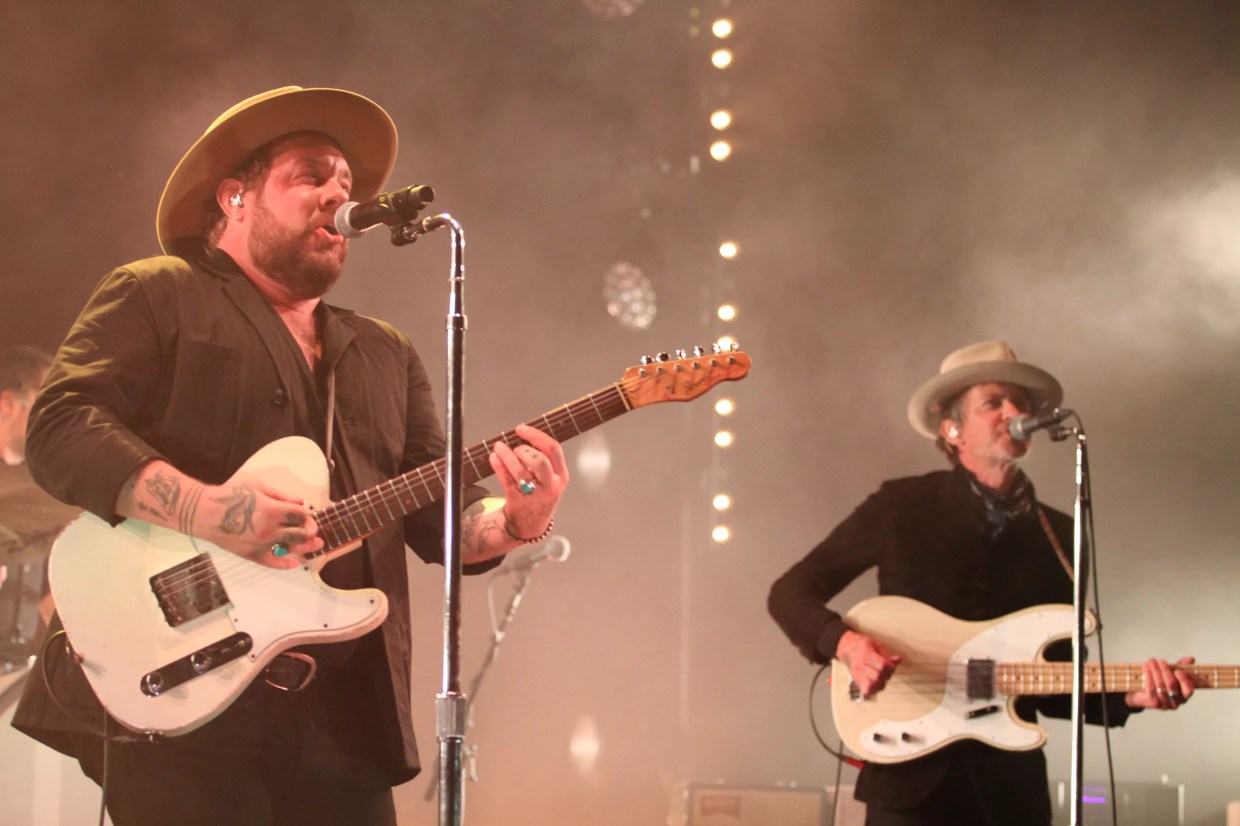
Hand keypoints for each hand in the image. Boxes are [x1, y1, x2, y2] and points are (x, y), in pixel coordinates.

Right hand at [198, 481, 322, 569]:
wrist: (204, 512)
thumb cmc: (229, 495)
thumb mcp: (257, 486)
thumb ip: (281, 495)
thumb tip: (301, 502)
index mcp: (271, 510)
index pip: (300, 515)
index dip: (306, 514)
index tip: (305, 514)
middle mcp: (269, 529)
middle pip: (300, 533)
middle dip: (310, 530)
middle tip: (312, 528)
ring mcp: (261, 544)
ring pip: (291, 548)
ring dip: (306, 546)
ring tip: (315, 544)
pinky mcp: (252, 555)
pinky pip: (273, 563)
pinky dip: (286, 564)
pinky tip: (296, 562)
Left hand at [488, 424, 568, 540]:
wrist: (532, 524)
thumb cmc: (540, 493)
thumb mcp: (551, 478)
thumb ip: (543, 459)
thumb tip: (522, 436)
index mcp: (561, 475)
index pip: (553, 449)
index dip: (535, 435)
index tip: (521, 429)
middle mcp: (550, 486)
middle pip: (540, 461)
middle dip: (524, 450)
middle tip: (516, 447)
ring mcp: (535, 495)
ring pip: (520, 471)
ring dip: (507, 456)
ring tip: (498, 448)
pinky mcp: (518, 501)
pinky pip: (506, 480)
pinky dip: (498, 466)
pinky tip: (494, 458)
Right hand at [836, 630, 902, 697]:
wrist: (848, 649)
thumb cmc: (863, 646)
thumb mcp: (876, 645)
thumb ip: (887, 654)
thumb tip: (898, 660)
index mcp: (866, 653)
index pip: (882, 665)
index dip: (891, 667)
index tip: (891, 665)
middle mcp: (860, 665)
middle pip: (878, 676)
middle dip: (887, 674)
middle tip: (887, 671)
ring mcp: (857, 674)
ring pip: (873, 684)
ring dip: (881, 682)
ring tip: (882, 677)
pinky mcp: (857, 681)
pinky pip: (867, 690)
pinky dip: (874, 689)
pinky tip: (877, 683)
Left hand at [1125, 656, 1195, 709]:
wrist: (1141, 695)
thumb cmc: (1160, 683)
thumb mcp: (1171, 674)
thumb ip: (1181, 667)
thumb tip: (1191, 658)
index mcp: (1184, 696)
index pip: (1189, 690)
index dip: (1184, 680)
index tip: (1177, 670)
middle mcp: (1176, 702)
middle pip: (1172, 684)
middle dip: (1166, 670)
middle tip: (1161, 661)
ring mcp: (1164, 704)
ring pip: (1161, 685)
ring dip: (1155, 670)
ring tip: (1152, 661)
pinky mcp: (1153, 703)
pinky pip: (1151, 687)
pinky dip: (1148, 675)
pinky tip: (1146, 667)